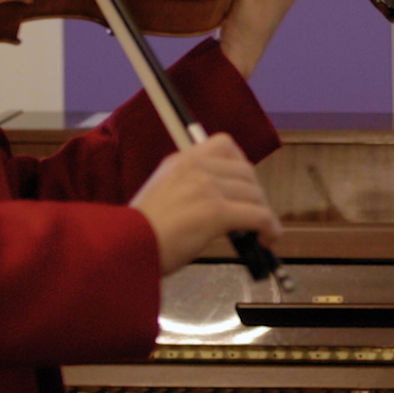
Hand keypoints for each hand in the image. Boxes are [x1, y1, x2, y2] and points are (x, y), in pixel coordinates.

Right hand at [129, 134, 281, 274]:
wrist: (124, 248)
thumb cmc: (138, 234)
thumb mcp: (161, 195)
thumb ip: (188, 189)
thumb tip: (219, 202)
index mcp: (180, 160)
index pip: (224, 144)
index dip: (241, 164)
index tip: (244, 183)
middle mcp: (195, 167)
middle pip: (245, 171)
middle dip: (255, 193)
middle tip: (254, 214)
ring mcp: (206, 187)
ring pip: (254, 194)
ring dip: (263, 213)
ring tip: (263, 232)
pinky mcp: (216, 211)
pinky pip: (258, 215)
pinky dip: (269, 228)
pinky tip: (268, 240)